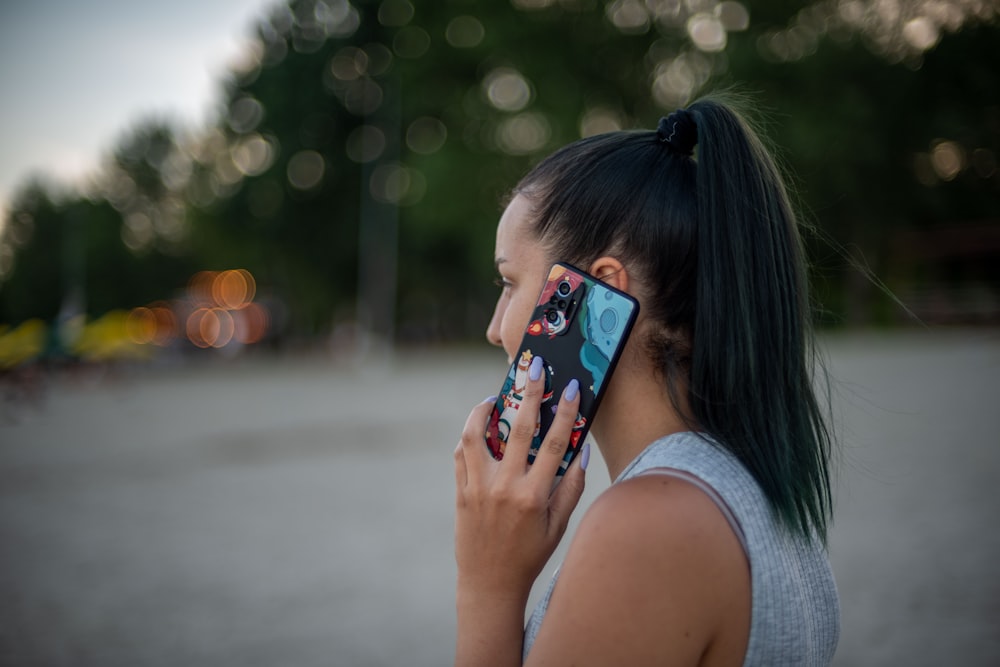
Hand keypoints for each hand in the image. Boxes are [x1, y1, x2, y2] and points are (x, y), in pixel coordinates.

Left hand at [454, 355, 588, 602]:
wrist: (489, 582)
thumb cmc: (530, 554)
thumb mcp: (559, 526)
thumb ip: (571, 488)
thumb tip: (582, 452)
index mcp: (533, 496)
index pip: (553, 444)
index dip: (564, 412)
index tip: (571, 387)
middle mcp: (504, 487)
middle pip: (519, 429)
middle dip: (529, 393)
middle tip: (535, 367)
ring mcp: (478, 487)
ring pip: (476, 435)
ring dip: (484, 409)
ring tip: (496, 396)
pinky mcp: (460, 491)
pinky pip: (461, 454)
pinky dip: (469, 435)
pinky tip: (481, 427)